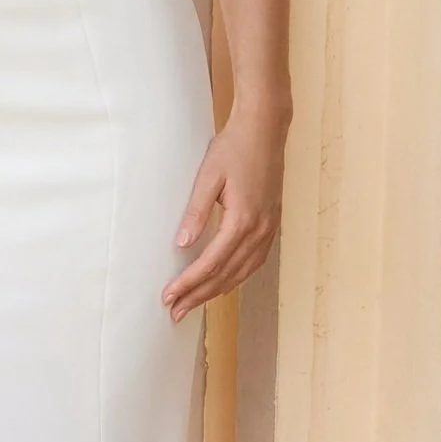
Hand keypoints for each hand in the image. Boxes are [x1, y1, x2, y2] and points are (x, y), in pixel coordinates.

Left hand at [164, 101, 287, 322]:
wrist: (265, 129)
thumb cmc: (234, 148)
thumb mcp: (208, 177)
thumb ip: (196, 212)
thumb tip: (182, 244)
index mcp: (242, 220)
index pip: (210, 263)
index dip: (188, 283)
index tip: (168, 297)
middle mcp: (259, 230)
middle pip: (226, 275)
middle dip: (199, 295)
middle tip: (175, 312)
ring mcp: (269, 229)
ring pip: (242, 272)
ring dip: (217, 291)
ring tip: (194, 304)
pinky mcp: (272, 224)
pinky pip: (255, 261)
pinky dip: (237, 277)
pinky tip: (224, 283)